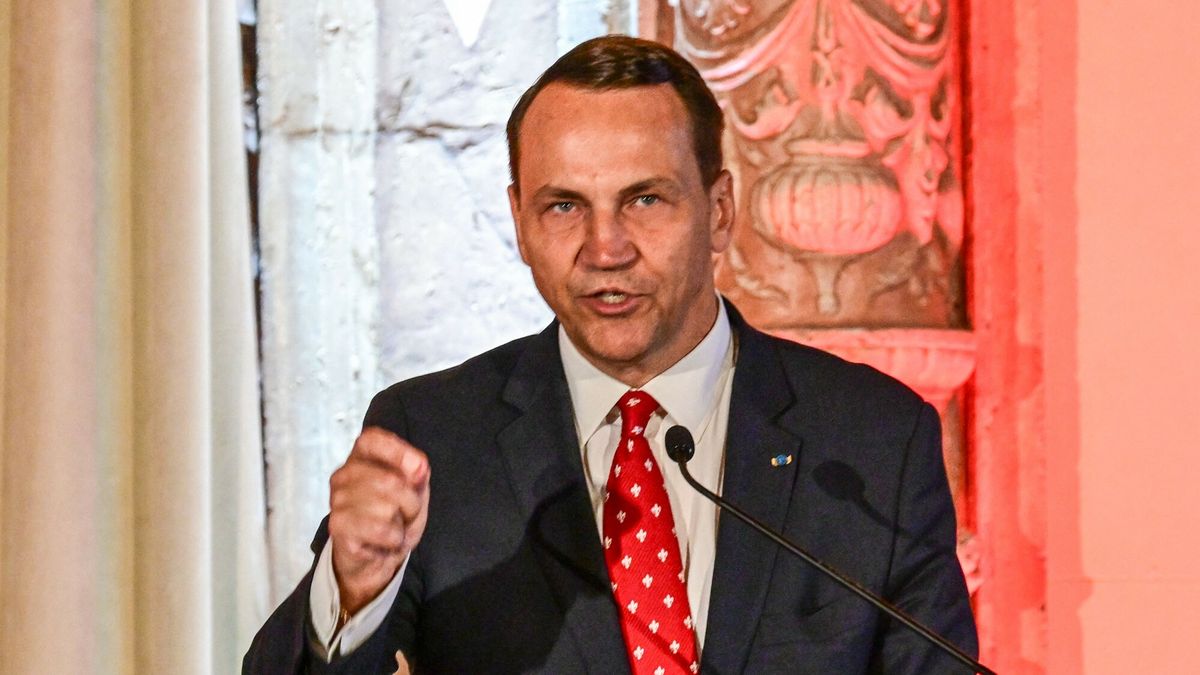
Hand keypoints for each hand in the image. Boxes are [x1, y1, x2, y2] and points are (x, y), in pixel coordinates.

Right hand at [328, 426, 430, 613]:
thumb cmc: (393, 517)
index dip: (400, 452)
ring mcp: (337, 500)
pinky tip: (383, 541)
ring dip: (401, 524)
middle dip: (411, 501)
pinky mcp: (337, 526)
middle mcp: (343, 475)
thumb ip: (417, 474)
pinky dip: (392, 539)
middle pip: (390, 480)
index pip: (372, 439)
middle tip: (406, 513)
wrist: (375, 557)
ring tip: (391, 527)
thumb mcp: (414, 491)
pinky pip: (380, 529)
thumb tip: (419, 467)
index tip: (419, 469)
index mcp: (360, 458)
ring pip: (387, 507)